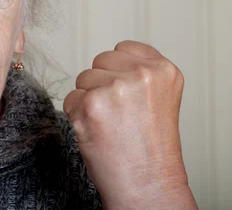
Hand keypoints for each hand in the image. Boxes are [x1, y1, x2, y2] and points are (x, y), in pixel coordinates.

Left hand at [63, 40, 196, 208]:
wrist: (147, 185)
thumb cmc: (150, 149)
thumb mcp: (159, 97)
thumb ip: (139, 73)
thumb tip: (108, 60)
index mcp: (163, 69)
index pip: (123, 48)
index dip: (118, 72)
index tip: (128, 95)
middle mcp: (141, 74)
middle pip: (99, 61)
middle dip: (102, 84)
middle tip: (120, 115)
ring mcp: (115, 88)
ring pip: (83, 79)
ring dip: (89, 100)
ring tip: (110, 124)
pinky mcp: (91, 104)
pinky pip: (70, 99)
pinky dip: (77, 116)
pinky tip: (97, 132)